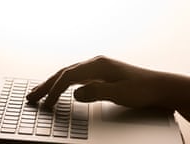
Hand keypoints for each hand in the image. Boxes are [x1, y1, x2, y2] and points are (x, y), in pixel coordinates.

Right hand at [27, 56, 163, 107]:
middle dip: (46, 85)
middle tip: (31, 95)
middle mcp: (95, 64)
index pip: (68, 77)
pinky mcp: (99, 75)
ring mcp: (96, 69)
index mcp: (98, 66)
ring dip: (52, 84)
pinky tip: (59, 89)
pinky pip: (76, 79)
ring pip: (68, 75)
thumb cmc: (141, 89)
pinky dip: (64, 84)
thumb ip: (96, 92)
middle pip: (64, 73)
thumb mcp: (120, 92)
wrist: (157, 86)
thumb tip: (76, 94)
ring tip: (39, 92)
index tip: (47, 103)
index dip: (55, 90)